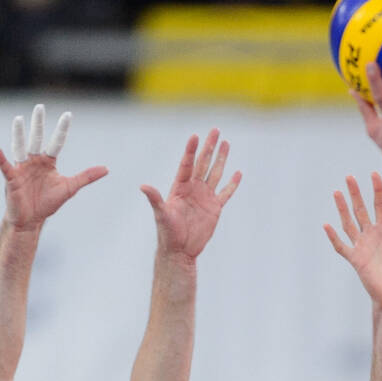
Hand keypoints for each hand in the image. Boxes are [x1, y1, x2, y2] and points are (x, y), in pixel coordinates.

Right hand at [0, 104, 108, 231]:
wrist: (32, 219)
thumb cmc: (48, 202)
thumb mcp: (70, 187)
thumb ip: (86, 176)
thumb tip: (107, 168)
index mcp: (48, 162)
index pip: (56, 142)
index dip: (62, 130)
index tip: (68, 114)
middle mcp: (34, 161)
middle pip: (37, 139)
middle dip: (39, 124)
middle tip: (40, 107)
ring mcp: (22, 168)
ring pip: (20, 148)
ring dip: (19, 134)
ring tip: (18, 119)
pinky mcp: (12, 178)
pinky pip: (6, 166)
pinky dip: (1, 158)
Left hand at [141, 128, 242, 259]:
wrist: (179, 250)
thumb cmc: (167, 232)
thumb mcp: (161, 214)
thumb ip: (155, 199)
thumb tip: (143, 186)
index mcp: (180, 187)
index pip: (187, 164)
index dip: (191, 150)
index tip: (195, 135)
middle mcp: (193, 188)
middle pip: (203, 163)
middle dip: (209, 146)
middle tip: (215, 130)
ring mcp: (205, 197)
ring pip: (215, 173)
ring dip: (221, 158)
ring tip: (226, 143)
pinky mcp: (214, 208)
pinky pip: (225, 193)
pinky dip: (232, 183)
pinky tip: (238, 172)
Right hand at [325, 172, 381, 308]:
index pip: (380, 206)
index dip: (378, 190)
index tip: (375, 173)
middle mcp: (372, 236)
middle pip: (361, 210)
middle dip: (356, 193)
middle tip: (349, 177)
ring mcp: (362, 247)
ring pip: (349, 224)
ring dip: (342, 209)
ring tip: (337, 192)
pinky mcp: (356, 260)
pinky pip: (342, 247)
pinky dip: (334, 237)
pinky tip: (326, 225)